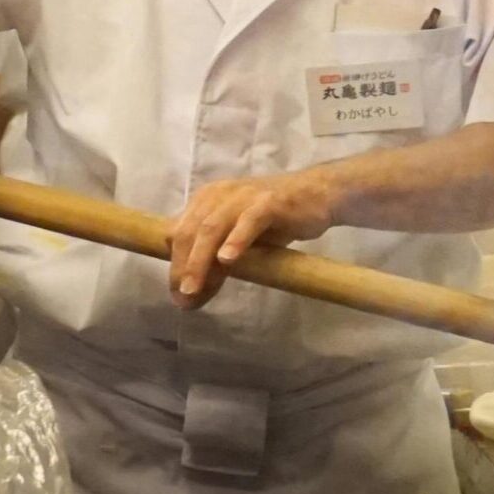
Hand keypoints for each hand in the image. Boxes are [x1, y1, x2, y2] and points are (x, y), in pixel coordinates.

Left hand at [164, 171, 336, 307]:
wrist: (318, 195)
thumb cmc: (274, 220)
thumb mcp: (238, 238)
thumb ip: (215, 257)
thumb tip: (192, 292)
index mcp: (206, 200)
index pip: (180, 233)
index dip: (175, 265)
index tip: (178, 295)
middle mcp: (219, 195)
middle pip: (190, 232)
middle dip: (183, 267)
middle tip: (183, 298)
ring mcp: (244, 197)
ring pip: (212, 228)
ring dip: (200, 261)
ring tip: (194, 288)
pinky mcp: (269, 203)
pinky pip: (248, 221)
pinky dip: (236, 240)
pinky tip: (227, 259)